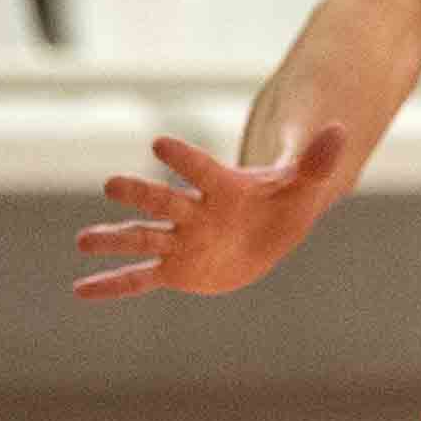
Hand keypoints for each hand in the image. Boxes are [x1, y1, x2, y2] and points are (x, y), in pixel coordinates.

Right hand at [73, 125, 352, 298]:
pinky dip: (112, 285)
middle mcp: (193, 211)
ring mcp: (180, 240)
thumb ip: (316, 161)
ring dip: (114, 239)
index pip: (201, 169)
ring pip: (143, 238)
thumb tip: (341, 130)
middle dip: (141, 194)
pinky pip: (139, 279)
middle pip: (164, 201)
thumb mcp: (305, 186)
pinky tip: (80, 290)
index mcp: (222, 187)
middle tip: (112, 184)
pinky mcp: (174, 269)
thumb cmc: (283, 202)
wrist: (268, 232)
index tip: (158, 144)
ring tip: (83, 240)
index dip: (184, 158)